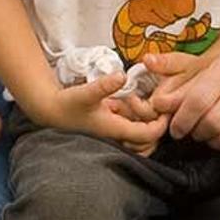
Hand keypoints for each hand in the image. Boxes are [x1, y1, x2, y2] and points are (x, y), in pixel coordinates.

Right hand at [33, 67, 167, 153]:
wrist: (52, 110)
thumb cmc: (68, 104)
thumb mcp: (86, 93)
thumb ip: (104, 85)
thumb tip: (122, 76)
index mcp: (115, 129)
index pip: (147, 134)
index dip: (160, 124)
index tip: (166, 109)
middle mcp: (117, 135)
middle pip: (148, 143)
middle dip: (156, 127)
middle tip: (157, 108)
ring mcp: (114, 133)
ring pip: (140, 138)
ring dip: (147, 123)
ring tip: (146, 105)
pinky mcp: (111, 127)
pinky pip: (131, 128)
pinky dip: (137, 119)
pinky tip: (131, 103)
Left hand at [140, 44, 219, 150]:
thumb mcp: (216, 64)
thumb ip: (186, 84)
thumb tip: (159, 104)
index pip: (198, 100)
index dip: (181, 120)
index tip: (176, 128)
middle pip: (212, 123)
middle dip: (195, 133)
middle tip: (191, 132)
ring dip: (212, 141)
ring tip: (208, 134)